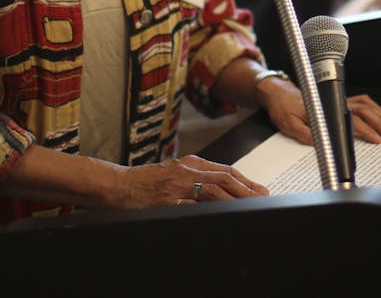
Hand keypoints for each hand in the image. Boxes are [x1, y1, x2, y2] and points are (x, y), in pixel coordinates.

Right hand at [111, 155, 267, 207]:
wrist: (118, 185)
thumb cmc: (146, 180)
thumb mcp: (174, 171)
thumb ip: (196, 175)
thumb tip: (222, 187)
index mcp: (190, 163)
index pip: (225, 170)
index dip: (245, 181)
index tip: (260, 190)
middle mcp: (186, 171)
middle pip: (224, 179)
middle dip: (246, 190)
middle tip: (263, 198)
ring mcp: (177, 187)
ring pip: (213, 190)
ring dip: (234, 199)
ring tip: (249, 207)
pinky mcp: (167, 201)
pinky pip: (192, 207)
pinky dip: (209, 211)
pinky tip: (221, 217)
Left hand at [259, 79, 380, 144]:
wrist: (277, 93)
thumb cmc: (283, 107)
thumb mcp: (289, 124)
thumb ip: (305, 133)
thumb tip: (321, 143)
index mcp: (326, 109)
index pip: (351, 120)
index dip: (366, 130)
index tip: (377, 140)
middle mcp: (334, 102)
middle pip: (364, 111)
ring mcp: (338, 100)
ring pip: (366, 105)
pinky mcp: (338, 100)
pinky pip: (361, 102)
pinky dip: (375, 108)